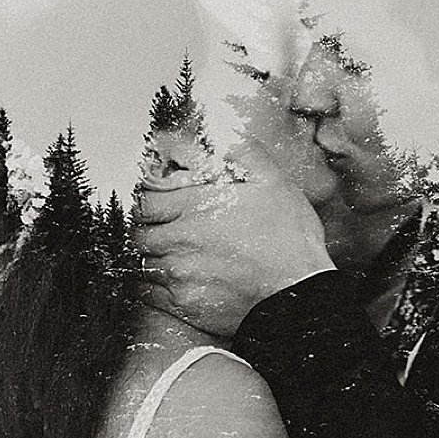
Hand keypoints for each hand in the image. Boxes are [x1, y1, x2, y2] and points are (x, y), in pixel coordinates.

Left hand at [133, 139, 335, 336]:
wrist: (300, 290)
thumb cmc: (289, 236)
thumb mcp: (272, 180)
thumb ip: (241, 151)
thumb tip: (217, 134)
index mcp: (194, 207)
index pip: (143, 200)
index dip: (147, 199)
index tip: (158, 202)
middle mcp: (179, 241)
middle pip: (138, 232)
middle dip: (148, 227)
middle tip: (164, 227)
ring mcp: (179, 274)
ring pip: (142, 262)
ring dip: (151, 255)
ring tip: (172, 252)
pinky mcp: (184, 304)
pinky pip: (149, 292)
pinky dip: (154, 283)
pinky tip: (174, 277)